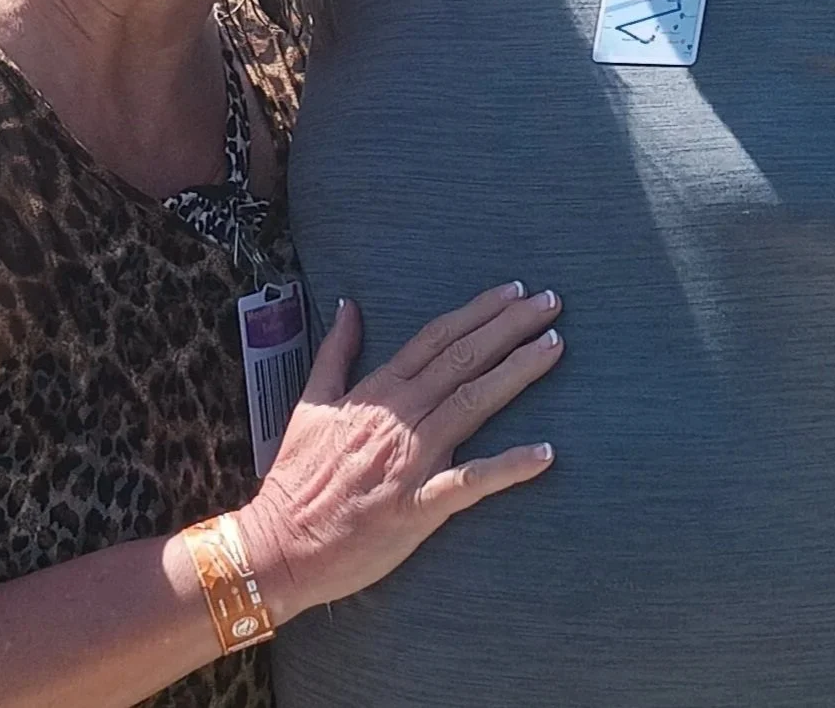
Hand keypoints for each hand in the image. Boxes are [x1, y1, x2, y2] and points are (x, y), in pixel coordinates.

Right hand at [236, 282, 561, 621]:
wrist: (282, 543)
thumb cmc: (297, 476)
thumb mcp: (311, 402)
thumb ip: (335, 352)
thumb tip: (347, 305)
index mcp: (377, 392)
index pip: (436, 339)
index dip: (477, 312)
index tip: (512, 291)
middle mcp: (400, 417)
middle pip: (463, 359)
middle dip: (509, 327)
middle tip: (549, 302)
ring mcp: (412, 460)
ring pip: (472, 404)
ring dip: (517, 373)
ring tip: (553, 346)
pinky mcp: (419, 506)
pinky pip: (470, 483)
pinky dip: (508, 467)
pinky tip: (545, 452)